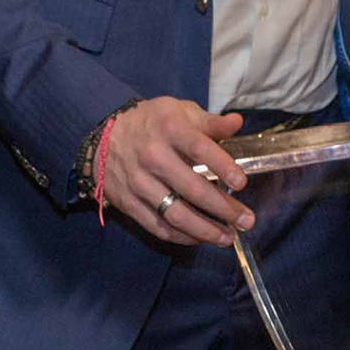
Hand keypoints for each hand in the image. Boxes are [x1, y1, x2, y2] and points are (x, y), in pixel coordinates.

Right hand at [100, 97, 251, 247]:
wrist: (102, 135)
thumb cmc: (151, 123)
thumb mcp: (179, 111)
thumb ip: (210, 122)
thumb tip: (237, 123)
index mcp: (168, 129)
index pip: (199, 149)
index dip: (223, 167)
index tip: (242, 183)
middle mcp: (152, 156)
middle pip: (192, 189)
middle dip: (223, 209)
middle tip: (246, 221)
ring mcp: (138, 182)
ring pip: (175, 214)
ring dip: (205, 230)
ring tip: (228, 237)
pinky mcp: (128, 203)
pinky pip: (158, 226)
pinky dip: (182, 236)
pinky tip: (201, 238)